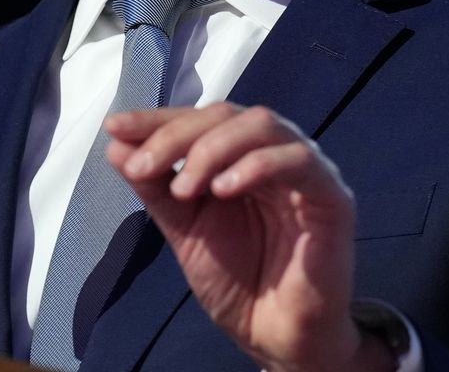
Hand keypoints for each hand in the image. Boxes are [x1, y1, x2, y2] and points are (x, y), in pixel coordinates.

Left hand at [104, 103, 395, 371]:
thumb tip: (117, 144)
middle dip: (178, 135)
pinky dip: (257, 165)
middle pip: (227, 114)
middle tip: (144, 167)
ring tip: (185, 186)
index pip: (200, 119)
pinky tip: (224, 189)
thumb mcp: (184, 229)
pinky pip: (299, 160)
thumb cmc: (236, 281)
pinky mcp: (331, 195)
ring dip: (214, 147)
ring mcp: (305, 171)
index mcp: (240, 156)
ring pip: (262, 124)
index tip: (116, 127)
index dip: (157, 120)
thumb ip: (156, 187)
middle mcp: (274, 154)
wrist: (272, 336)